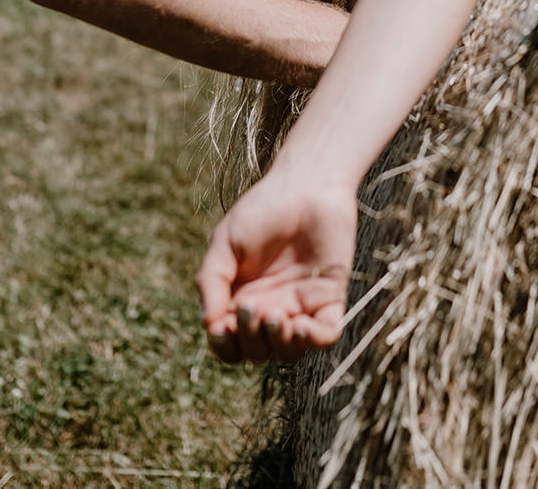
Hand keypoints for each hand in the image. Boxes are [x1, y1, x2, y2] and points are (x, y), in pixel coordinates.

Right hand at [196, 170, 356, 362]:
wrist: (306, 185)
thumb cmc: (262, 209)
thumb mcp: (225, 242)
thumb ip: (211, 281)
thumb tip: (207, 324)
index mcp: (240, 299)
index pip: (229, 344)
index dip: (224, 346)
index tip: (223, 326)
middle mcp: (270, 308)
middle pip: (256, 352)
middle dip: (250, 339)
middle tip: (252, 305)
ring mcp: (301, 306)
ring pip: (289, 352)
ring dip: (280, 343)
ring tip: (277, 315)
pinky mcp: (330, 298)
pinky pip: (325, 337)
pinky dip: (313, 341)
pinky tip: (302, 324)